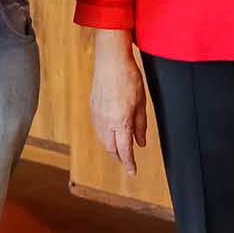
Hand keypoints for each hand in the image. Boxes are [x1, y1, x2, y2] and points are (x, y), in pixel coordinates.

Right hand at [89, 37, 148, 177]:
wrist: (110, 60)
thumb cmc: (129, 78)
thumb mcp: (141, 103)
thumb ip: (141, 125)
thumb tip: (141, 143)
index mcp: (120, 121)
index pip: (124, 150)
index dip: (129, 163)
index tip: (134, 172)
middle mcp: (106, 122)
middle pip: (111, 149)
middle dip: (119, 158)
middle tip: (128, 163)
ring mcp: (97, 115)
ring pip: (103, 140)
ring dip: (111, 148)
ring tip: (120, 150)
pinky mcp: (92, 108)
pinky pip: (98, 130)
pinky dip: (105, 137)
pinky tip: (111, 135)